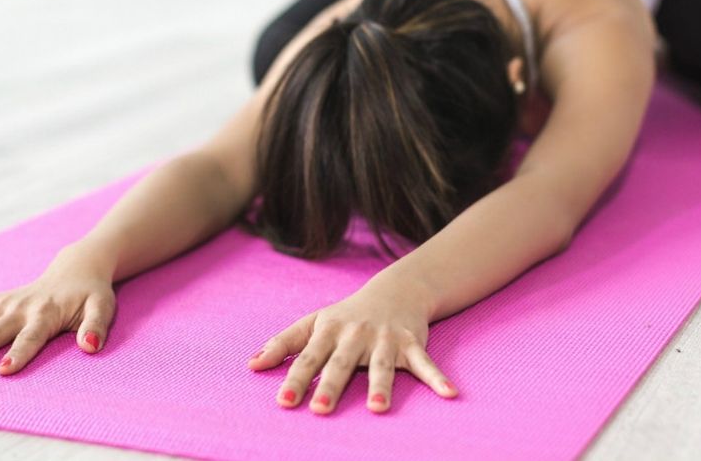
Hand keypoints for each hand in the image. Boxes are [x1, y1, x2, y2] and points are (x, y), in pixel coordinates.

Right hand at [0, 246, 116, 373]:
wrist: (76, 268)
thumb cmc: (91, 294)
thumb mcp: (103, 308)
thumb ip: (96, 327)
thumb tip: (90, 346)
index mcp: (46, 313)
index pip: (31, 338)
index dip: (18, 354)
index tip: (2, 371)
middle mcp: (19, 308)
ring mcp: (2, 304)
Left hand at [246, 276, 457, 413]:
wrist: (395, 290)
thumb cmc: (347, 314)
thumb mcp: (313, 323)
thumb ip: (283, 344)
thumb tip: (251, 365)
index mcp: (329, 331)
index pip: (308, 358)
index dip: (295, 379)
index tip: (284, 401)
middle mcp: (355, 335)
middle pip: (341, 363)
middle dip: (331, 385)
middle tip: (320, 409)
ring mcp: (385, 339)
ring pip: (382, 366)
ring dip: (382, 386)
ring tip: (378, 409)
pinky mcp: (412, 343)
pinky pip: (425, 363)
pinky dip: (438, 378)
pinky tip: (450, 394)